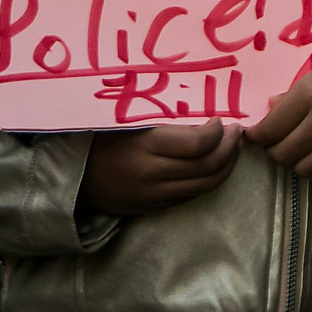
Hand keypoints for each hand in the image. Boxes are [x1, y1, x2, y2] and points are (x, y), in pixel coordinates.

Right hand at [78, 118, 243, 216]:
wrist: (74, 177)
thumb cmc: (102, 136)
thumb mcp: (127, 118)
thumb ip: (162, 115)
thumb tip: (201, 104)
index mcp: (145, 146)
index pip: (198, 145)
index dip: (218, 132)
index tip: (223, 120)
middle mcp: (152, 174)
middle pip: (207, 166)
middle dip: (230, 148)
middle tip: (237, 132)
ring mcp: (153, 195)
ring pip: (204, 185)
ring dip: (226, 165)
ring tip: (233, 147)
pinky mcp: (154, 208)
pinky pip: (190, 196)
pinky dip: (208, 180)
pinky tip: (214, 164)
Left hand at [244, 46, 311, 181]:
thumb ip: (294, 94)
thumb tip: (271, 109)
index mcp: (310, 95)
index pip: (270, 130)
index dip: (257, 136)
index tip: (256, 135)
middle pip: (283, 154)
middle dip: (275, 150)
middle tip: (278, 142)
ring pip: (303, 169)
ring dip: (297, 161)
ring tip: (301, 149)